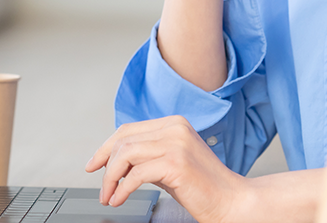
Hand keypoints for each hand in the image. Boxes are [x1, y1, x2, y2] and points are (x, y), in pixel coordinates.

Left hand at [85, 116, 252, 222]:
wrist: (232, 202)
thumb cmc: (203, 188)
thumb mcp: (169, 164)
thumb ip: (146, 156)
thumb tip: (114, 161)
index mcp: (174, 123)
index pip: (128, 129)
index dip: (106, 147)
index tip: (94, 164)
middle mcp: (175, 128)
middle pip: (123, 140)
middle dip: (105, 164)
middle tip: (100, 186)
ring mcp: (176, 143)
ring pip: (126, 154)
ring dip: (111, 178)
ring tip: (108, 196)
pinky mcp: (176, 163)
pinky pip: (137, 173)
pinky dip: (122, 188)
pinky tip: (120, 199)